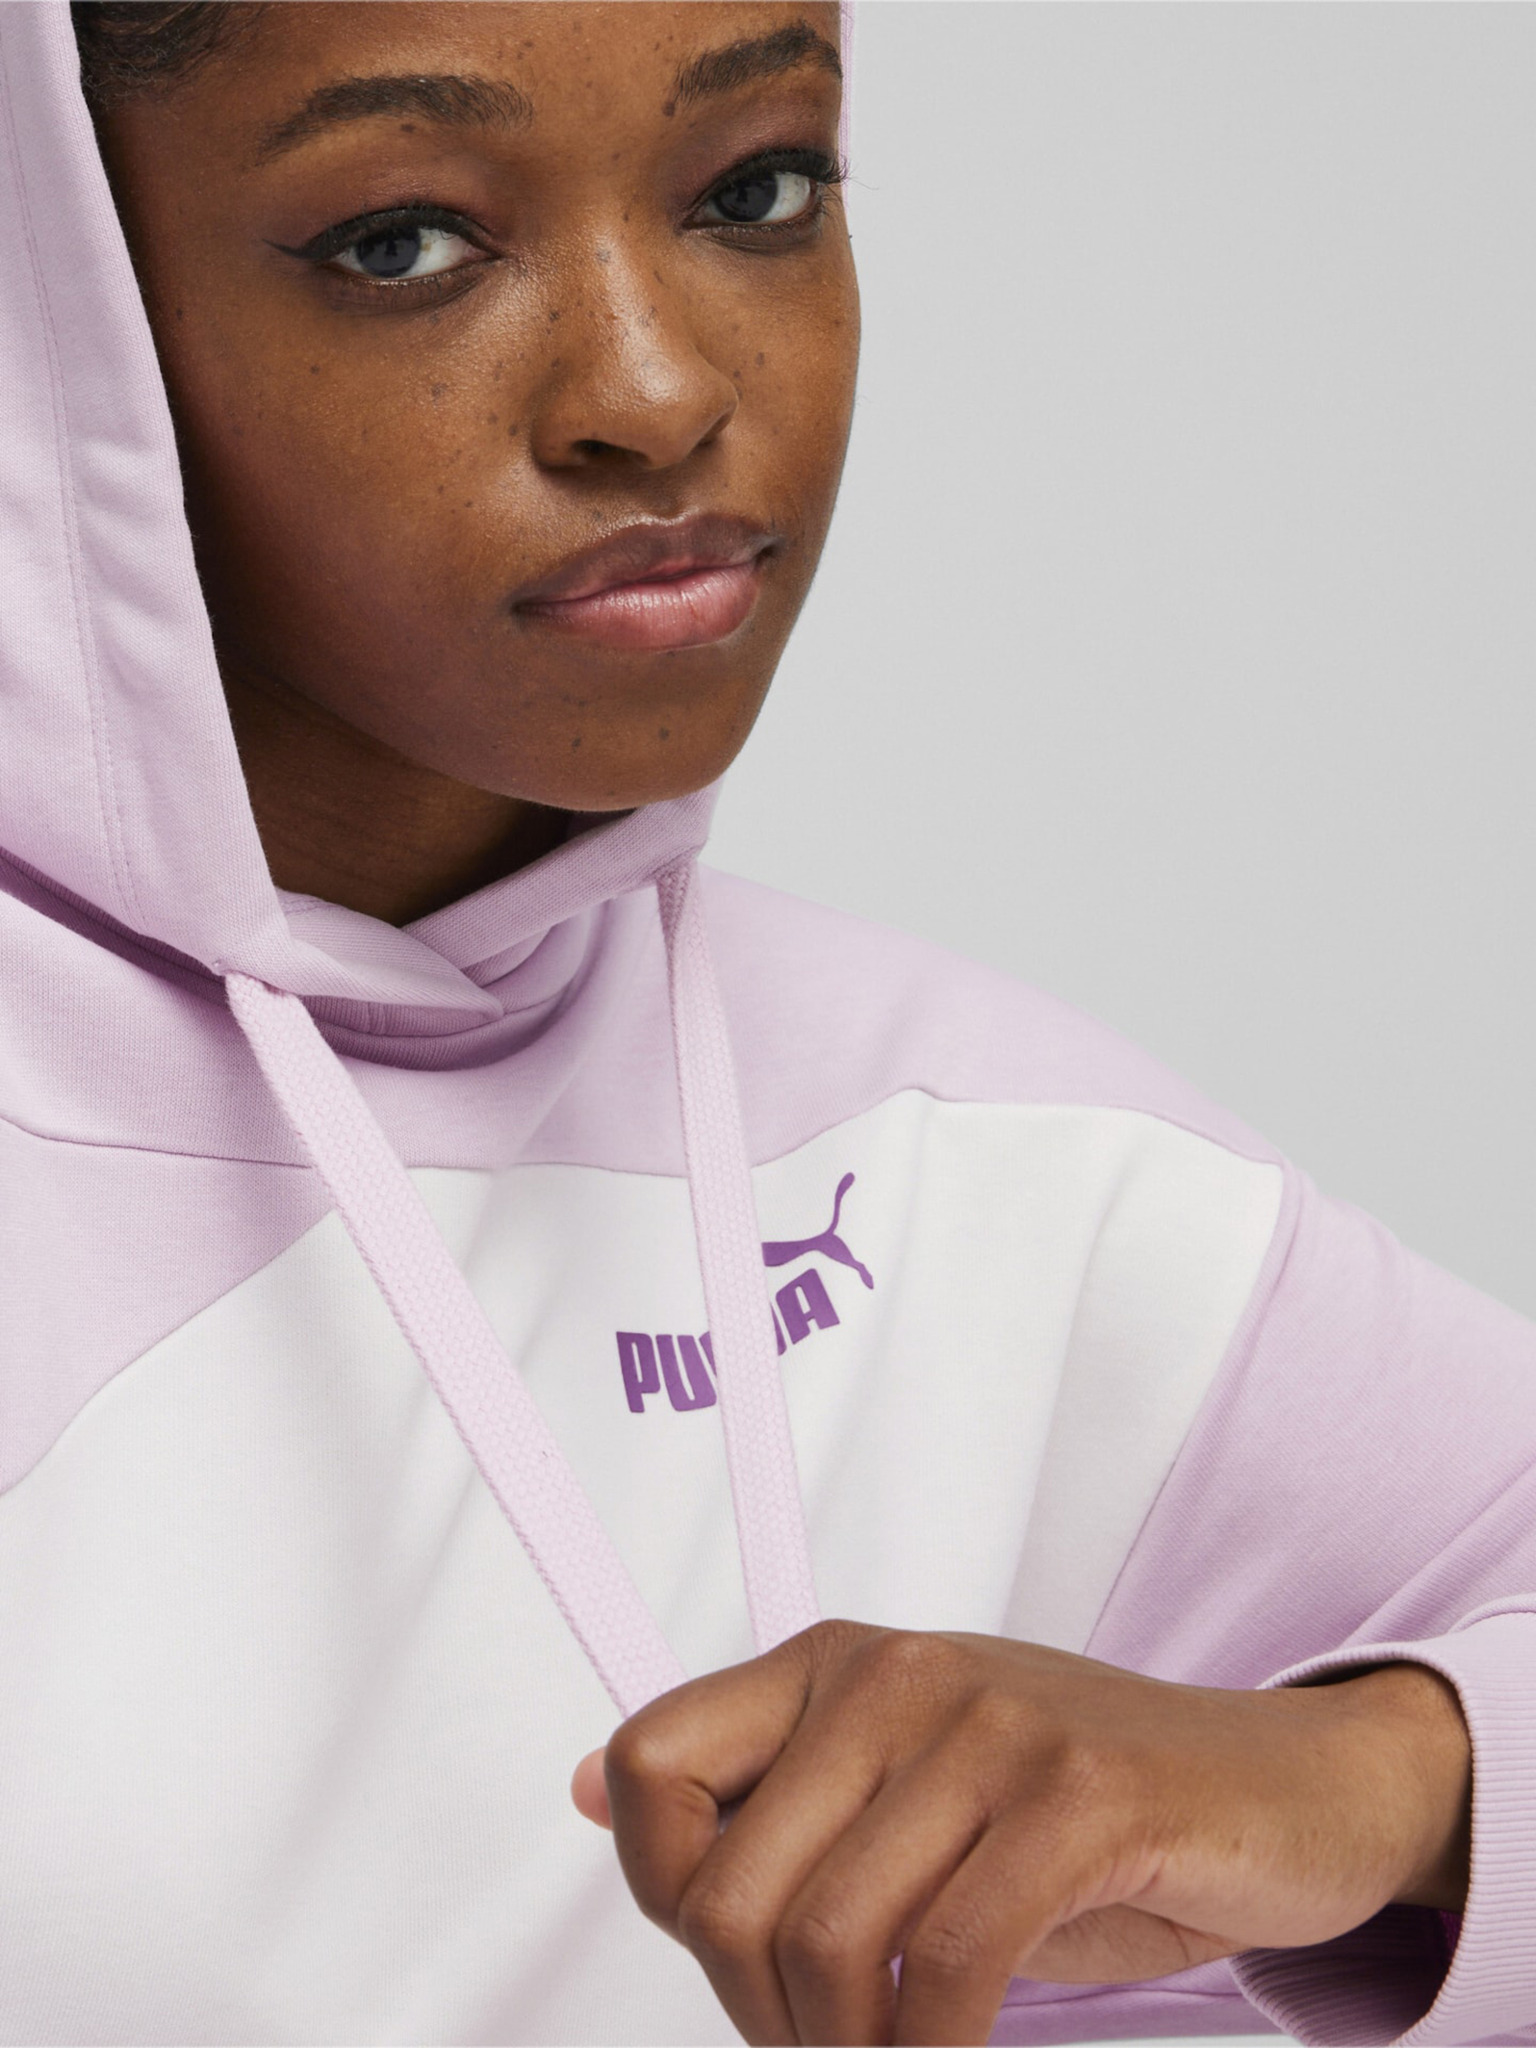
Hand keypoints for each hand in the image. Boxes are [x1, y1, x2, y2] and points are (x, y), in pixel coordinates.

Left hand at [569, 1620, 1470, 2046]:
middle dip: (760, 2020)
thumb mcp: (903, 1785)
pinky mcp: (1078, 1792)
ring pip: (828, 1939)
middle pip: (728, 1890)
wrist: (1277, 1790)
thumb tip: (587, 1786)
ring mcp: (988, 1724)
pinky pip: (951, 1960)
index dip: (663, 1892)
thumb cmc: (1076, 1810)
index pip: (651, 1762)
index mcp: (833, 1664)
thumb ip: (762, 1789)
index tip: (740, 1968)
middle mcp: (893, 1673)